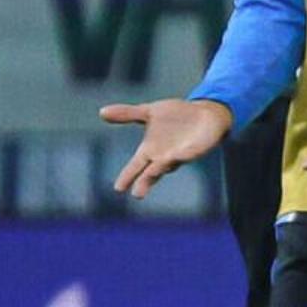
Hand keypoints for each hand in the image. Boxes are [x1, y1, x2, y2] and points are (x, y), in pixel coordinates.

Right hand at [101, 97, 232, 198]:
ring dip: (162, 168)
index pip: (135, 166)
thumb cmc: (175, 116)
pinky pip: (189, 154)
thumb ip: (127, 114)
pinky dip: (183, 155)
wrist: (205, 112)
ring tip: (154, 171)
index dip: (127, 176)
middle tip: (137, 194)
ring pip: (170, 165)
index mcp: (150, 150)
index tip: (118, 188)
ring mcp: (180, 155)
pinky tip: (177, 156)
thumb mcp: (149, 112)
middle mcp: (164, 157)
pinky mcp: (197, 150)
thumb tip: (101, 112)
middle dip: (145, 182)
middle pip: (151, 173)